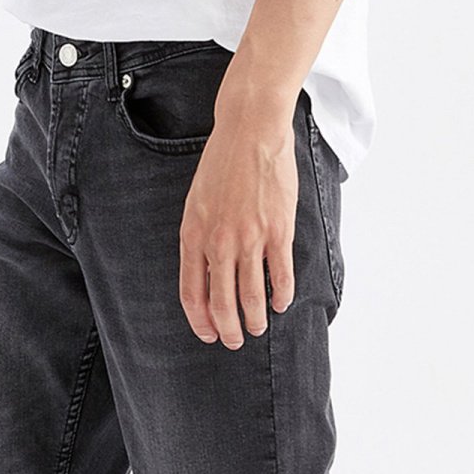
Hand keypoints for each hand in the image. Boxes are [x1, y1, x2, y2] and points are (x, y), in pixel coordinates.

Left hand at [178, 81, 298, 345]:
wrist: (250, 132)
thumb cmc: (221, 164)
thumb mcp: (196, 202)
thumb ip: (199, 238)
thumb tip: (206, 272)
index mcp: (193, 235)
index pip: (192, 293)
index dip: (199, 321)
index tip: (207, 334)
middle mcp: (219, 242)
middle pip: (221, 303)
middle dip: (227, 330)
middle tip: (234, 342)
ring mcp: (249, 238)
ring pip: (251, 296)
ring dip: (254, 320)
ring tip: (258, 328)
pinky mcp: (278, 231)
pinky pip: (280, 275)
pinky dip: (281, 295)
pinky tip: (281, 303)